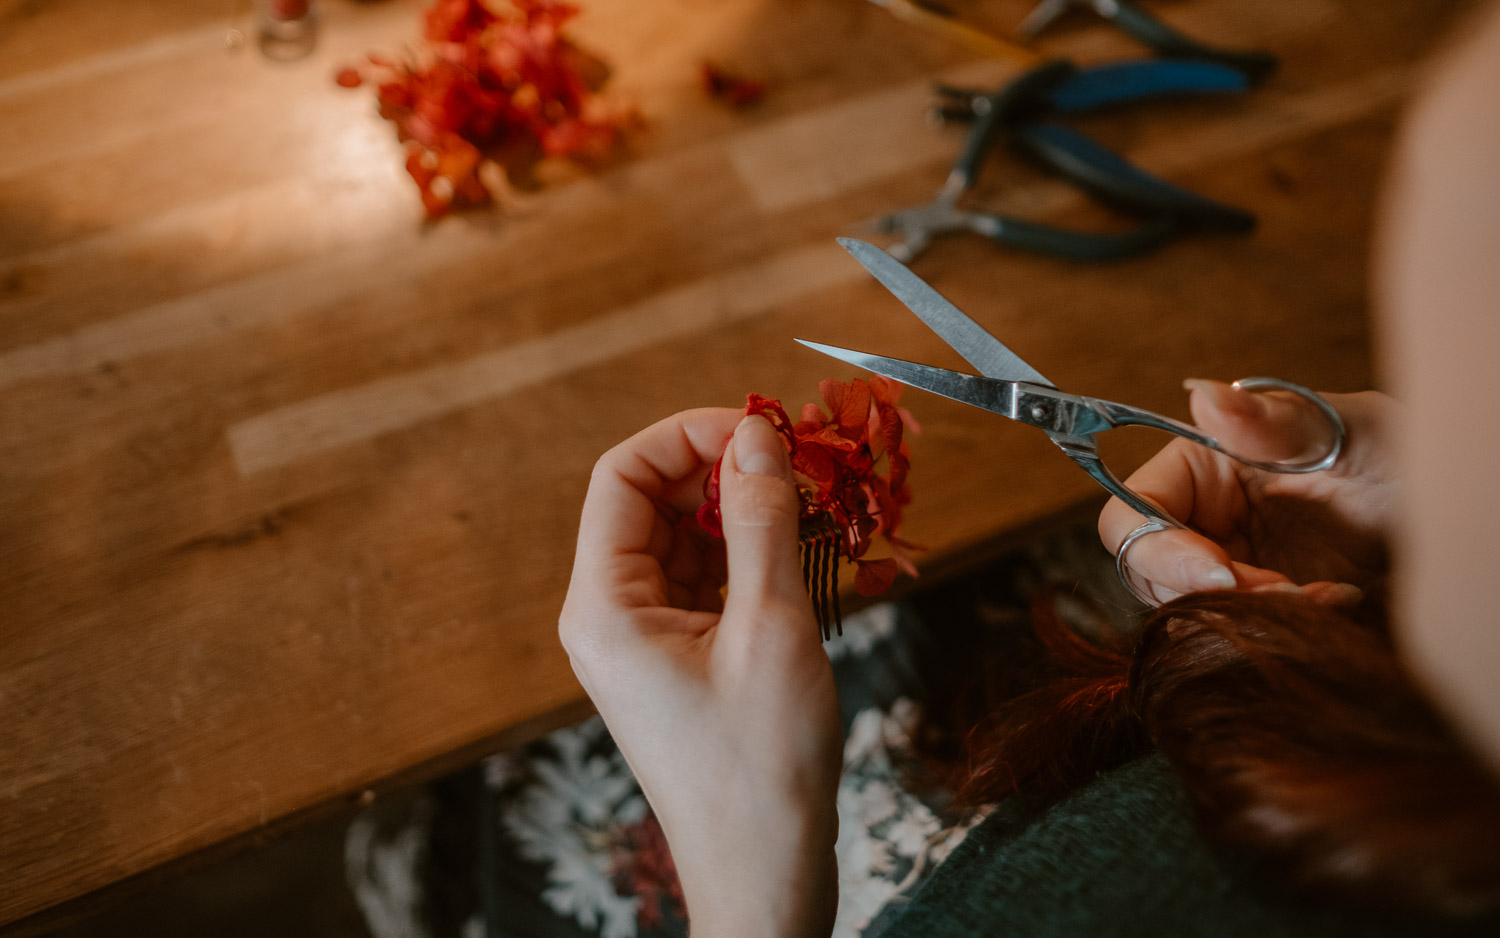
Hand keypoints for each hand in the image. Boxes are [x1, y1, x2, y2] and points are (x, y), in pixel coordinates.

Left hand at [560, 409, 841, 937]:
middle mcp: (611, 616)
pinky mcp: (680, 660)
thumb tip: (759, 437)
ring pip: (687, 539)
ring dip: (747, 512)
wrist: (764, 876)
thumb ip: (762, 524)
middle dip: (725, 470)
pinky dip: (753, 556)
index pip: (623, 476)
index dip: (689, 436)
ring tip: (816, 505)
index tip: (762, 428)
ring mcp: (645, 640)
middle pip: (654, 502)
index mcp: (603, 607)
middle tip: (804, 462)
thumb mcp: (770, 630)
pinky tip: (807, 551)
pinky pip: (708, 581)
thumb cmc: (760, 770)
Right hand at [1098, 380, 1398, 603]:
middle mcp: (1203, 517)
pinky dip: (1274, 629)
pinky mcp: (1258, 608)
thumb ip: (1277, 422)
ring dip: (1246, 614)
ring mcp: (1229, 565)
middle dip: (1209, 591)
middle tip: (1283, 591)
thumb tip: (1203, 394)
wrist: (1468, 522)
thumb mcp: (1357, 433)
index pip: (1133, 512)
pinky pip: (1233, 633)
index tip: (1220, 573)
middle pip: (1150, 572)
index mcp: (1202, 465)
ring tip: (1323, 594)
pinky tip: (1334, 602)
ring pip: (1189, 610)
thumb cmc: (1414, 458)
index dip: (1159, 547)